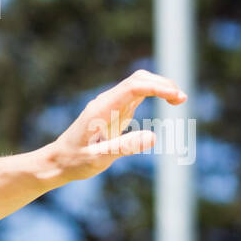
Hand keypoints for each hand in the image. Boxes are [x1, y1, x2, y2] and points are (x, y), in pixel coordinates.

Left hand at [42, 69, 187, 182]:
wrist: (58, 161)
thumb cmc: (75, 161)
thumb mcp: (99, 159)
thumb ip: (124, 147)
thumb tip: (152, 137)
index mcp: (101, 109)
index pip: (133, 87)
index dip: (157, 87)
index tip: (177, 97)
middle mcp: (106, 102)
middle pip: (138, 79)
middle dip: (162, 83)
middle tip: (181, 99)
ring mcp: (111, 104)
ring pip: (139, 83)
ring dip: (160, 86)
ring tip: (179, 100)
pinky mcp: (115, 111)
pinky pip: (137, 94)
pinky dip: (155, 93)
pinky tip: (169, 101)